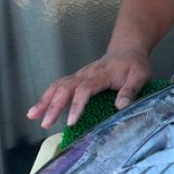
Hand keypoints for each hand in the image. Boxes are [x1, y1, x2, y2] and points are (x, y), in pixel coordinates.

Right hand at [26, 48, 151, 129]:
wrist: (127, 50)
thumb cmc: (134, 65)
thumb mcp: (140, 76)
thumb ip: (131, 90)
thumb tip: (121, 106)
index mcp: (101, 75)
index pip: (85, 90)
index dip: (76, 105)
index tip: (70, 121)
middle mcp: (86, 74)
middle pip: (65, 89)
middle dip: (53, 106)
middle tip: (45, 123)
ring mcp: (79, 75)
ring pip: (58, 86)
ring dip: (45, 101)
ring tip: (32, 116)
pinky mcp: (76, 78)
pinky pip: (58, 86)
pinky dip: (46, 97)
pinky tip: (37, 109)